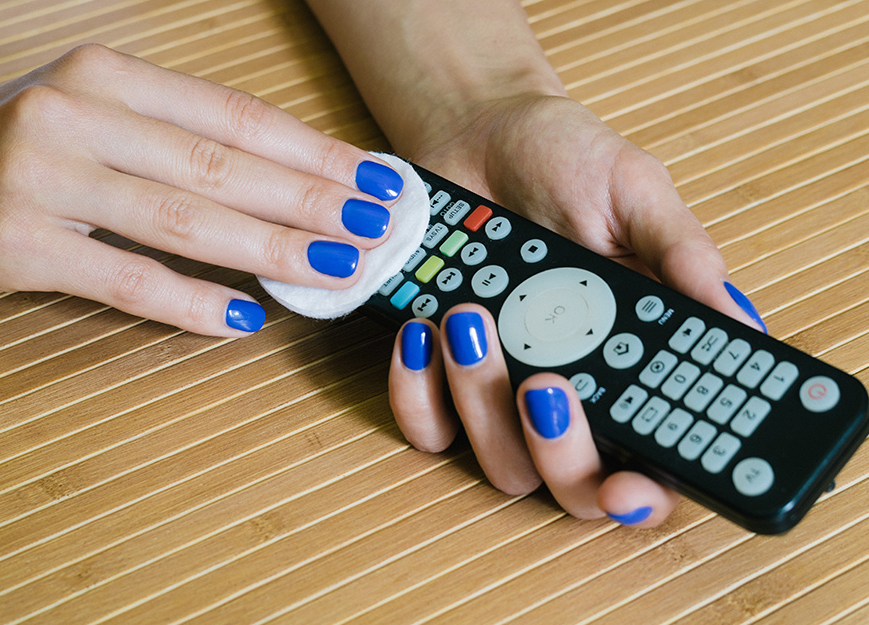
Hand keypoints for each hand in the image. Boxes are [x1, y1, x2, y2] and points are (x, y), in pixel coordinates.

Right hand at [0, 44, 404, 335]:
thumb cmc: (15, 159)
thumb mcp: (95, 126)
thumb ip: (177, 148)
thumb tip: (287, 189)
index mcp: (110, 77)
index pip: (235, 116)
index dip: (314, 151)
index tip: (376, 181)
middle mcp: (76, 111)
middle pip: (220, 165)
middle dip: (311, 200)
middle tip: (377, 230)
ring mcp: (40, 173)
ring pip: (181, 217)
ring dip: (269, 247)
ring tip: (335, 270)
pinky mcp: (11, 239)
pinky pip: (120, 276)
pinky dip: (188, 301)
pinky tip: (242, 319)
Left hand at [387, 95, 766, 526]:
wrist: (476, 131)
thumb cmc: (564, 158)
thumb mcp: (633, 191)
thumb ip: (680, 252)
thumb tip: (739, 324)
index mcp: (632, 361)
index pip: (652, 457)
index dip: (643, 493)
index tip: (626, 487)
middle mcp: (571, 390)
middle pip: (572, 482)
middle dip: (559, 453)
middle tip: (545, 386)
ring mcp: (501, 390)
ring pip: (499, 461)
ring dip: (482, 402)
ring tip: (470, 318)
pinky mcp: (441, 376)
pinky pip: (427, 426)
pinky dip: (418, 392)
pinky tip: (421, 332)